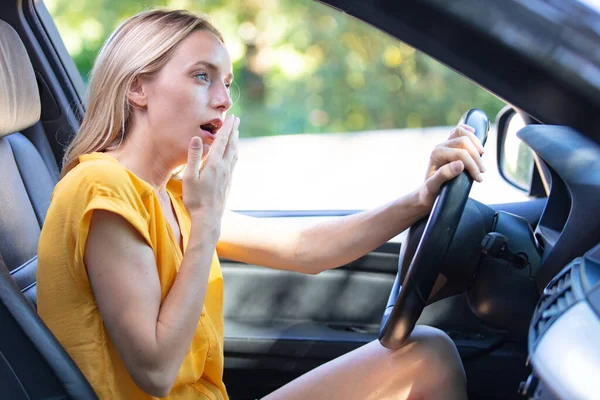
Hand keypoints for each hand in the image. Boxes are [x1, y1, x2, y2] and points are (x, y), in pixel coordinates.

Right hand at [182, 114, 239, 231]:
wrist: (209, 217)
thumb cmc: (196, 198)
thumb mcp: (190, 177)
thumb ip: (194, 157)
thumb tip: (197, 138)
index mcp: (215, 164)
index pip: (222, 141)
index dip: (227, 128)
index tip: (231, 117)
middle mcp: (225, 167)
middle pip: (231, 145)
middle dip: (233, 131)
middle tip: (236, 120)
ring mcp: (228, 175)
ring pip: (234, 153)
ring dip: (235, 141)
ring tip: (236, 133)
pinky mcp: (228, 182)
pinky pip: (234, 162)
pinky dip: (234, 153)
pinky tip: (234, 154)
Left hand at [418, 123, 484, 207]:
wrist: (426, 193)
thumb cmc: (429, 191)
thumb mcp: (433, 187)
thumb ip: (444, 175)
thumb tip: (460, 164)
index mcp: (436, 154)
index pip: (461, 153)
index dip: (472, 165)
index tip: (479, 178)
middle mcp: (440, 147)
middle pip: (464, 142)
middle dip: (476, 157)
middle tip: (482, 172)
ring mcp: (445, 145)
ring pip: (463, 134)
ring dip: (476, 145)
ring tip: (482, 159)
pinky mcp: (449, 146)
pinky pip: (458, 131)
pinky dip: (467, 130)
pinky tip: (474, 132)